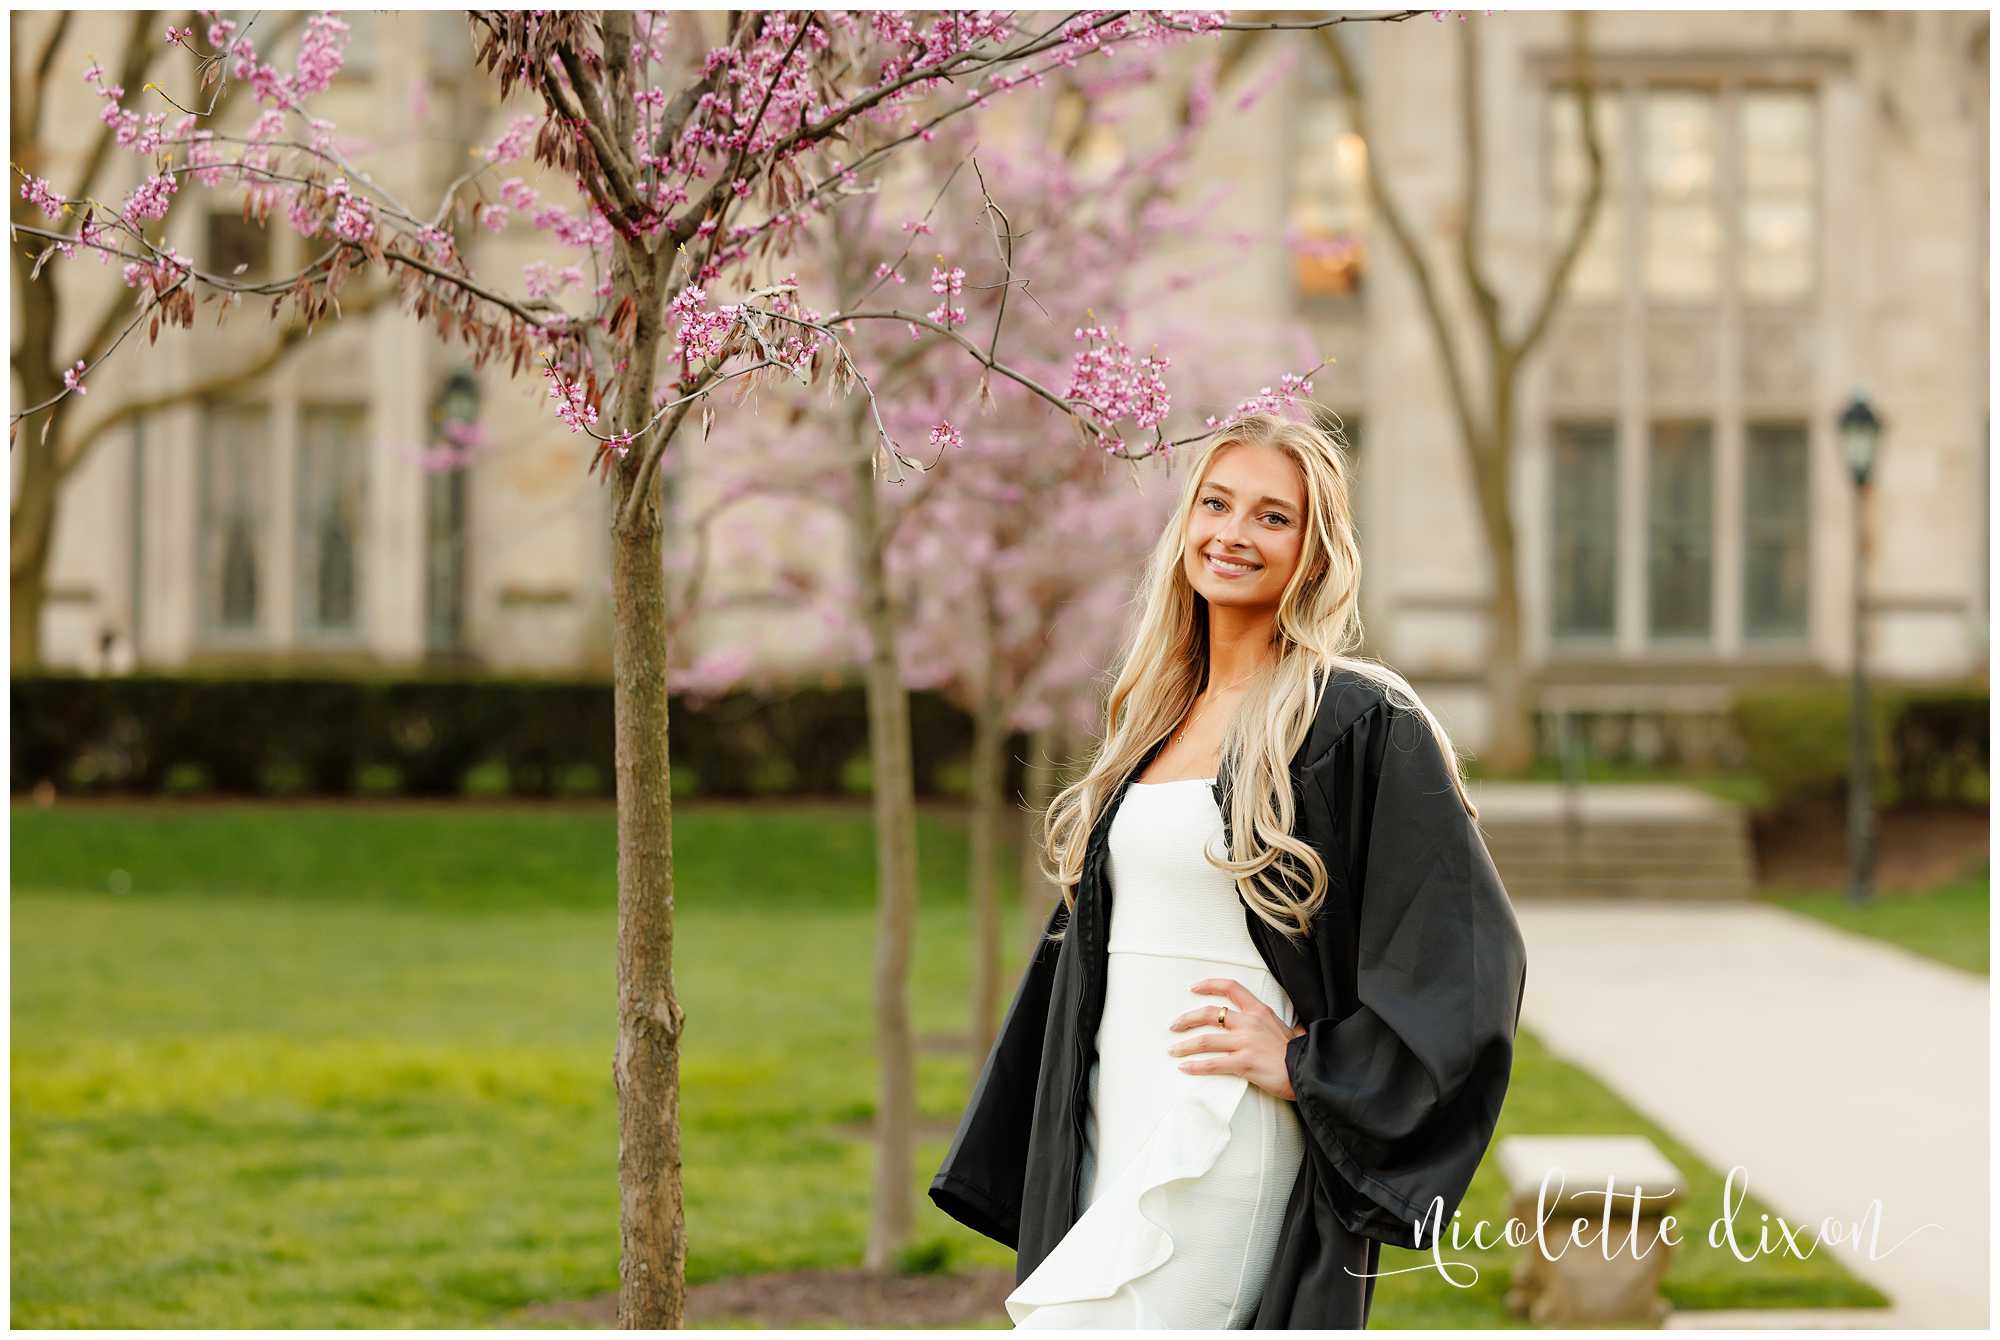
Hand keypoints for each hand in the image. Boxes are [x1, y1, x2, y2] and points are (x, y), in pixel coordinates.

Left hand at [1167, 977, 1308, 1101]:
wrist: (1310, 1071)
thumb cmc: (1301, 1053)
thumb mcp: (1289, 1030)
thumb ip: (1279, 1025)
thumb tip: (1293, 1026)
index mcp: (1259, 1011)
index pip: (1231, 988)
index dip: (1210, 985)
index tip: (1193, 988)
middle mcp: (1250, 1023)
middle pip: (1209, 1014)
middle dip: (1187, 1019)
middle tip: (1174, 1025)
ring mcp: (1246, 1042)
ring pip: (1206, 1040)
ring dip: (1185, 1046)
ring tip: (1173, 1051)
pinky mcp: (1244, 1063)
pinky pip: (1213, 1064)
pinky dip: (1196, 1066)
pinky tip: (1185, 1068)